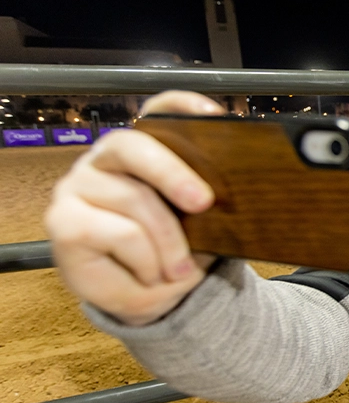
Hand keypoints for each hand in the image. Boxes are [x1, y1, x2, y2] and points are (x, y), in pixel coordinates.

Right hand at [45, 91, 223, 325]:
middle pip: (133, 147)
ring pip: (133, 199)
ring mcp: (78, 186)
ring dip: (167, 243)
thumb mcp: (200, 229)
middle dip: (172, 173)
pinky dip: (145, 262)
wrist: (145, 296)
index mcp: (143, 152)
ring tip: (181, 272)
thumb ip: (206, 205)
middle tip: (204, 203)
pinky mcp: (64, 221)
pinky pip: (118, 234)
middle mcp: (104, 159)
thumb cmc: (174, 252)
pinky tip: (150, 278)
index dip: (181, 105)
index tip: (213, 116)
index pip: (155, 112)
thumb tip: (230, 197)